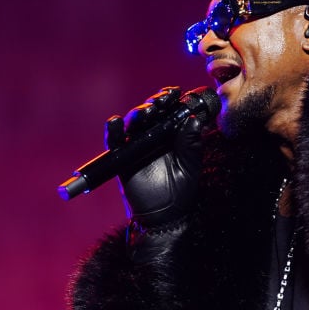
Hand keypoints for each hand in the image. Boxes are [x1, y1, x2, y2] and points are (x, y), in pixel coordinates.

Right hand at [105, 86, 204, 230]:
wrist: (163, 217)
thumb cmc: (181, 192)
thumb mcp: (190, 166)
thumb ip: (191, 144)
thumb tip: (194, 119)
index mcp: (172, 135)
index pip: (170, 111)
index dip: (172, 100)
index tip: (177, 92)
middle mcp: (153, 136)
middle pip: (151, 112)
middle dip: (156, 102)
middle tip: (164, 99)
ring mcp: (137, 145)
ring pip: (134, 122)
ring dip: (139, 113)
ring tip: (148, 111)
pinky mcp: (122, 157)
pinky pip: (115, 141)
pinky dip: (113, 131)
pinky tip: (115, 122)